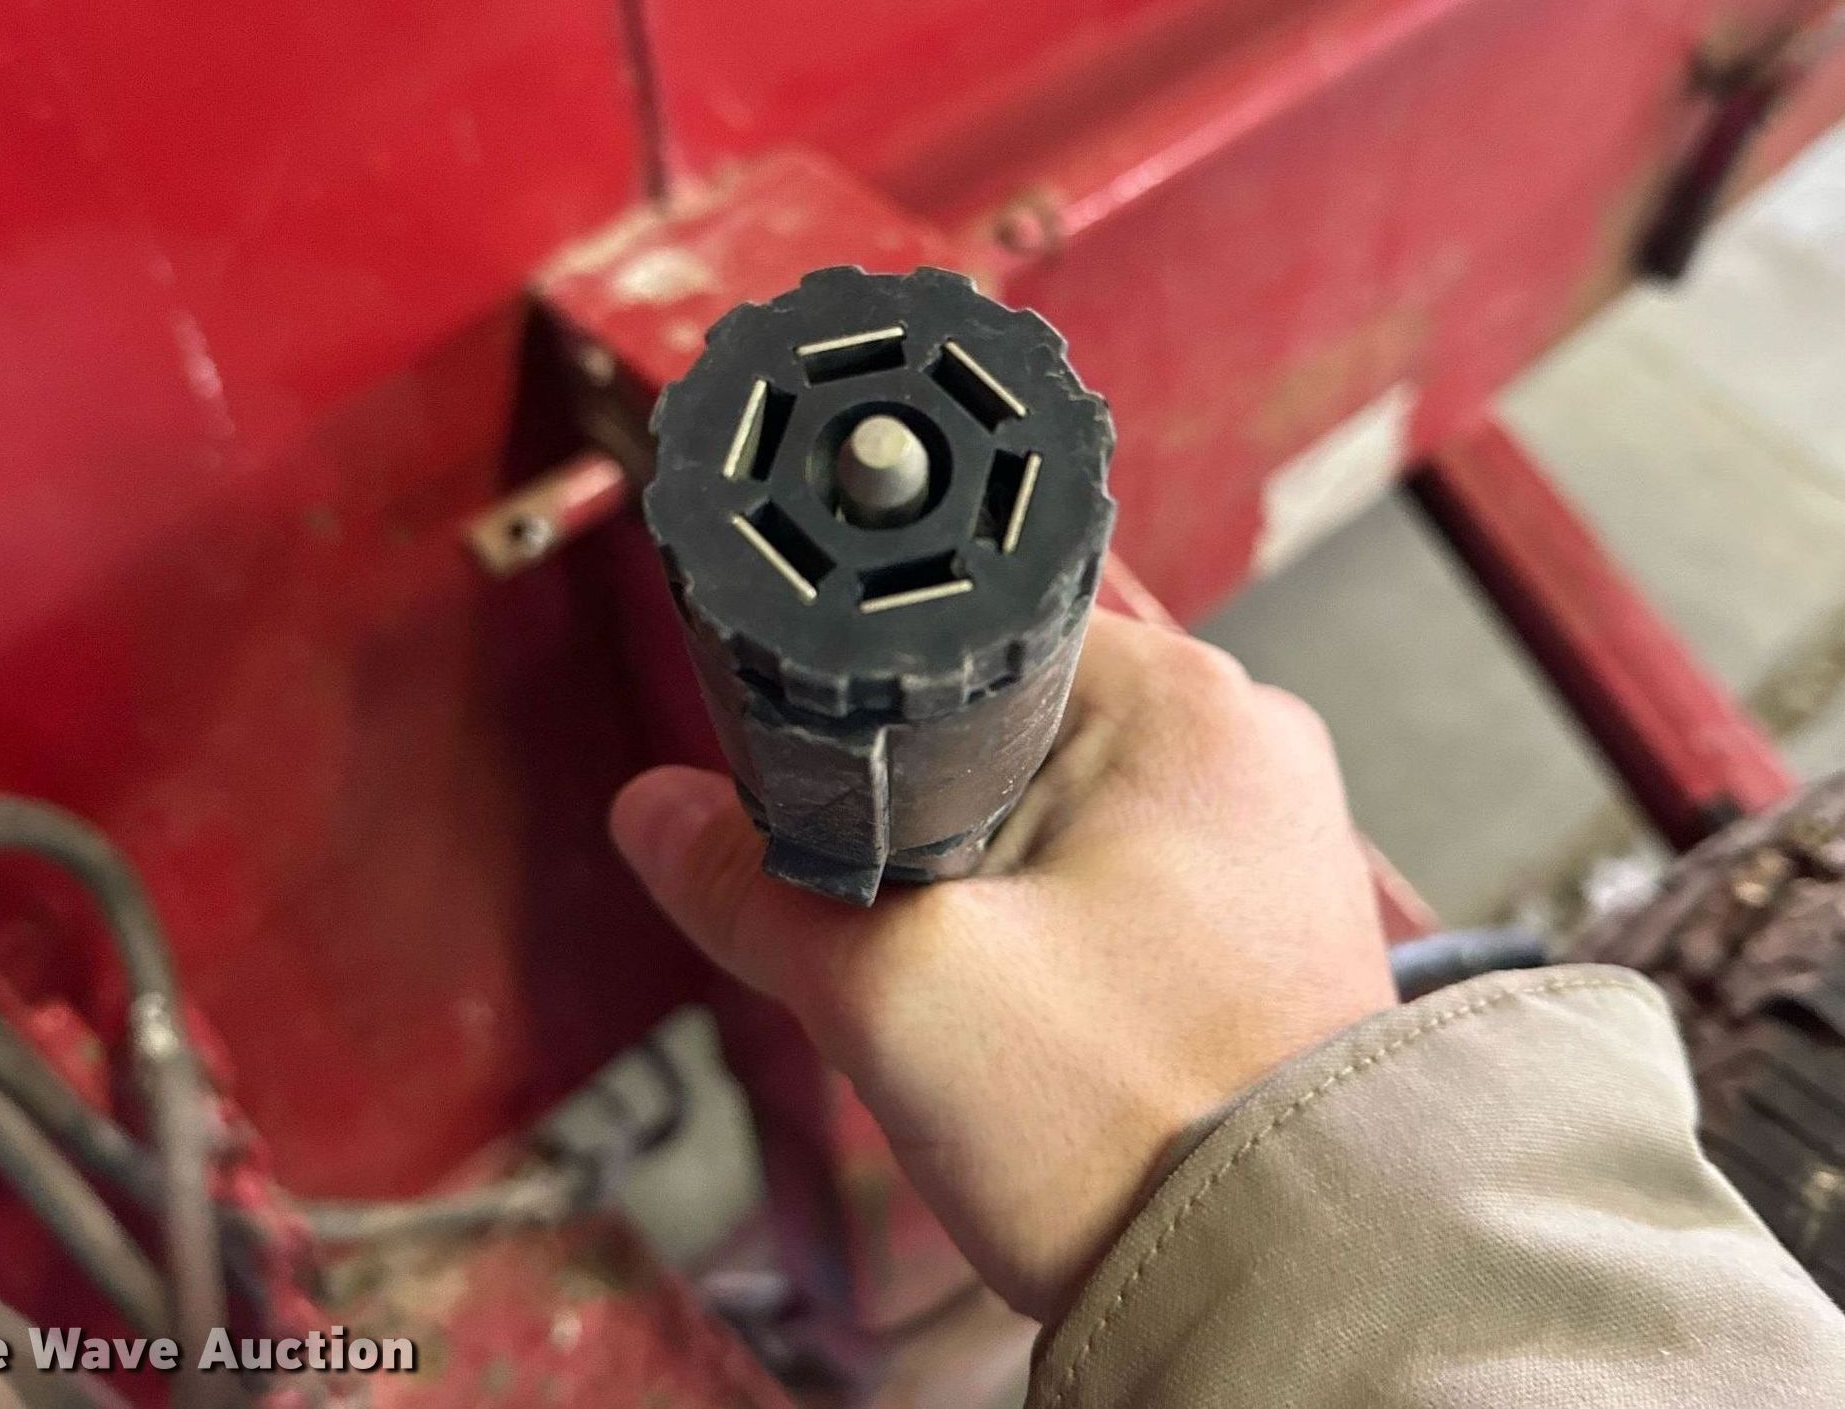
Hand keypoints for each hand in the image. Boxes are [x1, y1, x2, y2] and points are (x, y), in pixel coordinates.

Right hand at [609, 610, 1394, 1321]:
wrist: (1271, 1284)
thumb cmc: (1138, 1131)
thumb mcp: (895, 995)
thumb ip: (752, 886)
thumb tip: (658, 815)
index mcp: (1179, 698)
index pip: (967, 645)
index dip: (869, 729)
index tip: (843, 819)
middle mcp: (1244, 743)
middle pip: (1002, 738)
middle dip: (932, 839)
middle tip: (937, 950)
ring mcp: (1264, 837)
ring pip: (1052, 823)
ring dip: (993, 897)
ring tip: (1006, 997)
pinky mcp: (1259, 920)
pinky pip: (1111, 888)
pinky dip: (1057, 943)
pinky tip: (1051, 1020)